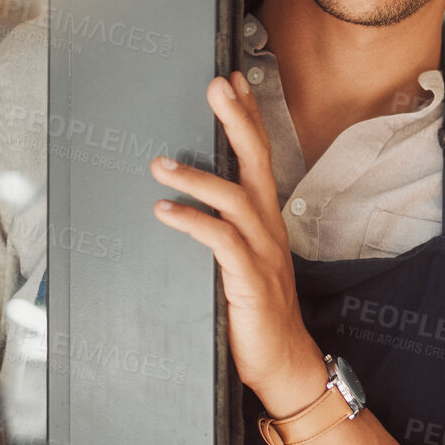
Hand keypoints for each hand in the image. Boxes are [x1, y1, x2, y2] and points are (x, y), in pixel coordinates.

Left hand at [150, 71, 323, 406]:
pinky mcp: (249, 279)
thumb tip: (186, 204)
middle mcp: (269, 228)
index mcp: (267, 220)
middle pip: (257, 162)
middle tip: (216, 87)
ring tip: (160, 164)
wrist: (284, 363)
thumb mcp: (242, 263)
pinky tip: (164, 212)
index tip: (234, 82)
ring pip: (235, 199)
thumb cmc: (258, 314)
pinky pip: (221, 242)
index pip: (260, 157)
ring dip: (196, 178)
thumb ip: (223, 232)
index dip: (249, 117)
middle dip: (237, 121)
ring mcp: (262, 252)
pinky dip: (192, 222)